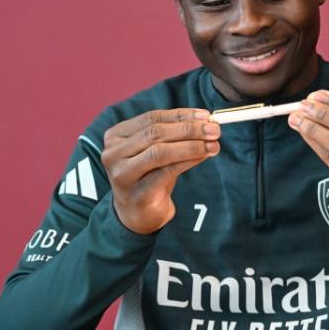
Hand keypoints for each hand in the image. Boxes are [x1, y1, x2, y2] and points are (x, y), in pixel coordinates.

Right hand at [101, 108, 220, 233]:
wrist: (137, 214)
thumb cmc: (149, 176)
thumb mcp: (156, 150)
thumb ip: (173, 134)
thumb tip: (206, 121)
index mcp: (116, 136)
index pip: (152, 117)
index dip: (181, 115)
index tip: (205, 115)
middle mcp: (114, 153)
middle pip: (155, 133)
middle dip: (189, 129)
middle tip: (214, 130)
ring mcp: (122, 174)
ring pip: (160, 152)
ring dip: (191, 146)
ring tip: (213, 144)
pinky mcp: (137, 193)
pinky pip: (167, 172)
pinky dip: (188, 161)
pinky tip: (203, 156)